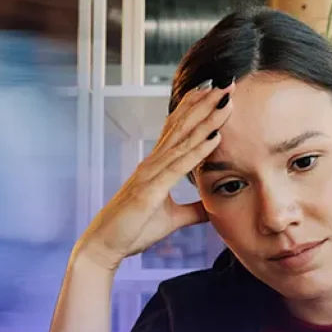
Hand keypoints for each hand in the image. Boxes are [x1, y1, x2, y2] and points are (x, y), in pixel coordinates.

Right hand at [76, 79, 233, 270]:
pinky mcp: (150, 190)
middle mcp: (152, 163)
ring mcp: (150, 174)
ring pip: (183, 141)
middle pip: (182, 126)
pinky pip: (179, 167)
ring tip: (225, 102)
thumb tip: (213, 206)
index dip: (196, 109)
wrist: (105, 246)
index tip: (214, 92)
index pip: (178, 130)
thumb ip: (193, 210)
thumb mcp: (172, 219)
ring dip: (206, 120)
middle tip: (227, 84)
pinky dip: (198, 151)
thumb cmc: (133, 231)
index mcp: (155, 166)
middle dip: (205, 104)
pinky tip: (214, 138)